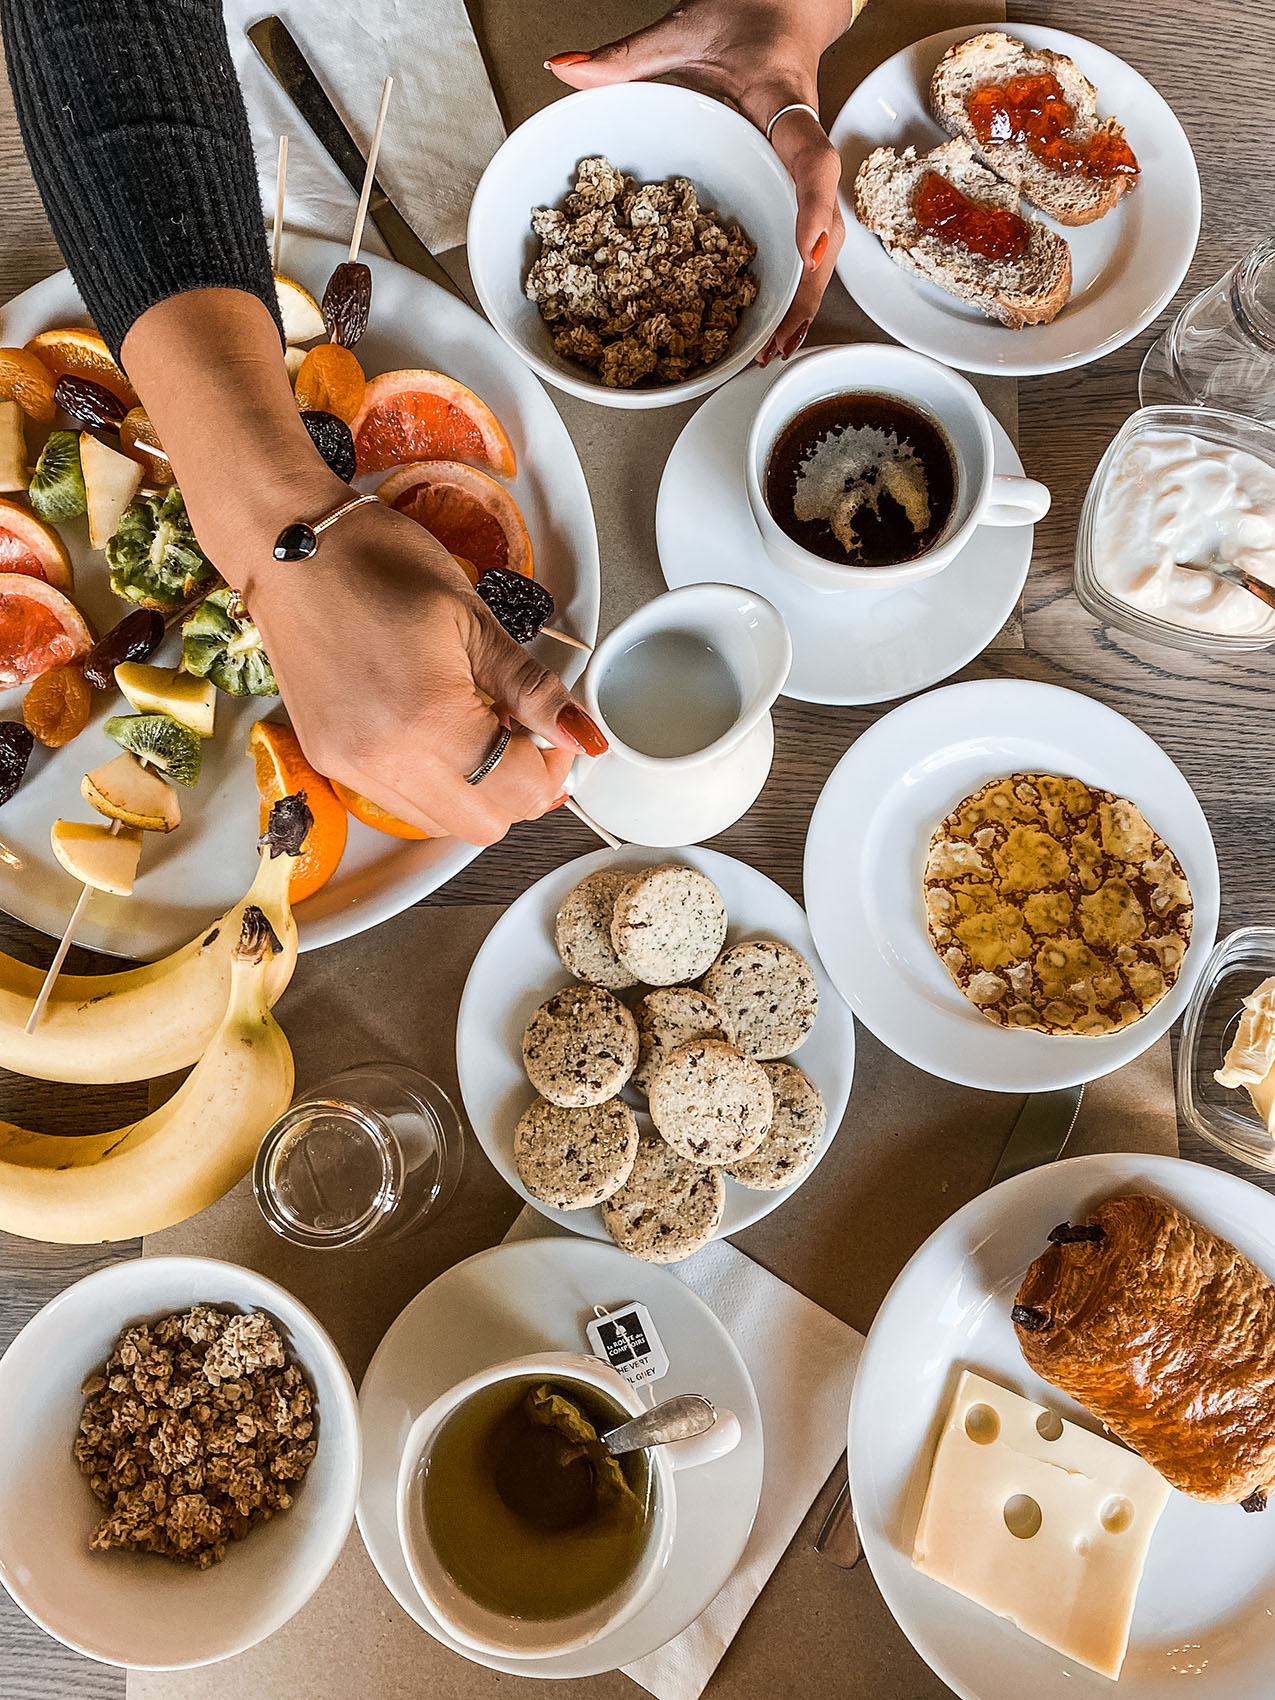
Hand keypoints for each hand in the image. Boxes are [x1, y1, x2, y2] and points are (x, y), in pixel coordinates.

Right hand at [241, 497, 598, 845]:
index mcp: (431, 720)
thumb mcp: (474, 620)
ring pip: (442, 823)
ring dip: (474, 790)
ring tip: (473, 726)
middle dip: (517, 789)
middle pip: (484, 825)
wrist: (291, 548)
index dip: (552, 766)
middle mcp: (386, 759)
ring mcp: (350, 767)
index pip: (518, 790)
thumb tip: (582, 735)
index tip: (553, 733)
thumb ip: (531, 688)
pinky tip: (434, 732)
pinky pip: (399, 803)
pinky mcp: (327, 761)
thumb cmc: (378, 564)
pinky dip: (433, 783)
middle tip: (520, 734)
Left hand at [547, 0, 860, 360]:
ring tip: (775, 350)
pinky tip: (774, 325)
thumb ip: (626, 55)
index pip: (810, 161)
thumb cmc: (743, 18)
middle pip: (823, 226)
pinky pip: (800, 242)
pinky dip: (791, 287)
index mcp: (784, 105)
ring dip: (801, 300)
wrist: (784, 8)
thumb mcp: (682, 31)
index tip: (807, 249)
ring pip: (820, 245)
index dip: (811, 207)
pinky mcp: (790, 188)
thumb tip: (565, 67)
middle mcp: (801, 147)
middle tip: (780, 337)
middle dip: (806, 286)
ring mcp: (800, 174)